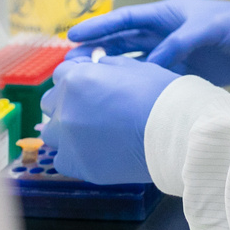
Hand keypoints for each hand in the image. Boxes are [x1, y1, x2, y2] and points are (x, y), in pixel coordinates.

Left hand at [38, 55, 179, 183]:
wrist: (177, 133)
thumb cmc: (162, 96)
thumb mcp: (135, 68)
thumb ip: (108, 66)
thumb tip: (97, 64)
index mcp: (77, 79)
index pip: (61, 75)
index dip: (77, 78)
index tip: (90, 86)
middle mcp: (66, 108)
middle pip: (51, 103)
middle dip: (68, 103)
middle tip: (93, 109)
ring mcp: (69, 139)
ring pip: (53, 132)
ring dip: (68, 129)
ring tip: (94, 133)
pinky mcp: (79, 166)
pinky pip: (62, 159)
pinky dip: (75, 155)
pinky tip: (95, 151)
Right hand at [67, 0, 229, 85]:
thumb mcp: (209, 28)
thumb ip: (179, 43)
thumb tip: (152, 64)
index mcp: (167, 14)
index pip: (125, 19)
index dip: (99, 27)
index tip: (74, 36)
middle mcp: (166, 33)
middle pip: (124, 42)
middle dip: (97, 52)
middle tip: (71, 65)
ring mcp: (175, 54)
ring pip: (136, 63)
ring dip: (114, 71)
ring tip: (90, 83)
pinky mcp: (186, 74)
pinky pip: (156, 80)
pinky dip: (139, 87)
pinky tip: (123, 97)